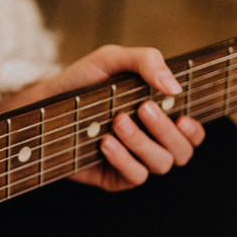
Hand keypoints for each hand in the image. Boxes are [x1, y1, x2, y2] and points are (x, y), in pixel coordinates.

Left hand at [0, 45, 204, 191]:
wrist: (42, 103)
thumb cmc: (81, 81)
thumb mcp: (112, 60)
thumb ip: (147, 62)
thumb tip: (174, 86)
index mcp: (159, 116)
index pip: (192, 132)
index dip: (195, 130)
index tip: (182, 115)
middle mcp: (151, 141)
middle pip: (182, 151)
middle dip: (166, 130)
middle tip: (142, 109)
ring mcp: (133, 160)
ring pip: (161, 164)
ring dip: (143, 143)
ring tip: (117, 121)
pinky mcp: (113, 176)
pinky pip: (136, 177)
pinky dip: (125, 159)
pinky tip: (105, 142)